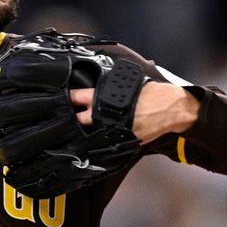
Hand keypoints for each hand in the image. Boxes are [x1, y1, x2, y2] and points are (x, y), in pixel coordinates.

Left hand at [70, 82, 199, 143]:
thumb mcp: (125, 84)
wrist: (168, 107)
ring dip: (85, 133)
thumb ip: (109, 89)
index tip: (58, 101)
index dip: (66, 99)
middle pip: (78, 119)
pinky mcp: (121, 139)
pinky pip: (107, 142)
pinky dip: (103, 142)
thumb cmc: (149, 93)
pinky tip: (100, 141)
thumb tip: (97, 90)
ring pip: (90, 134)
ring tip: (79, 134)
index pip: (76, 97)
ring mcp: (111, 128)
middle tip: (63, 122)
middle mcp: (103, 113)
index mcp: (102, 96)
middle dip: (70, 121)